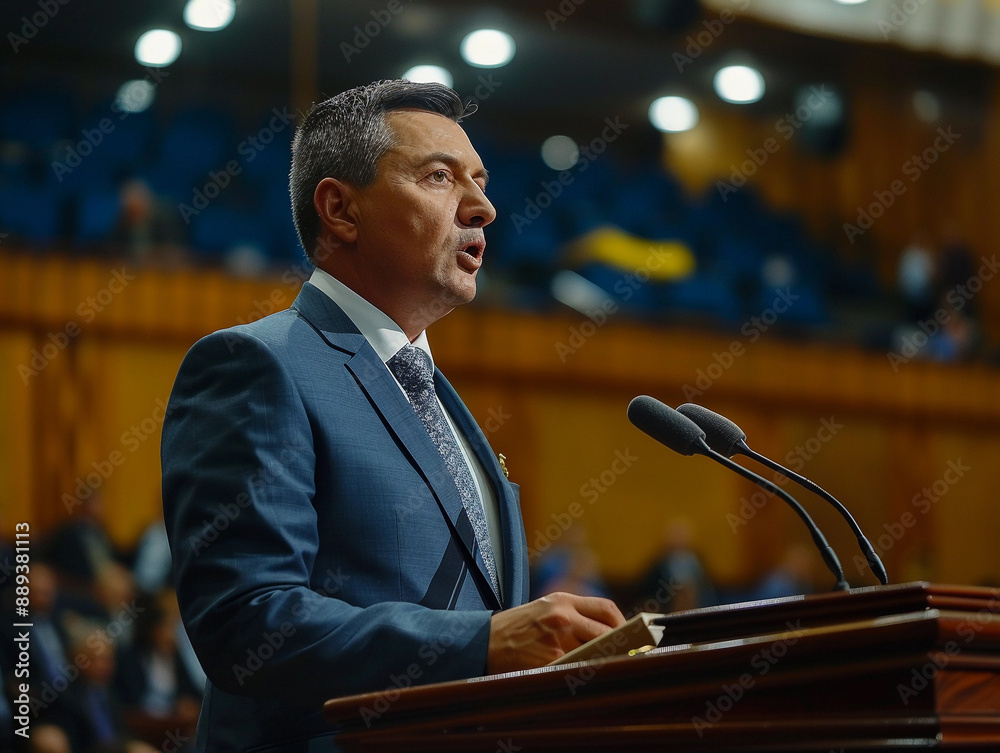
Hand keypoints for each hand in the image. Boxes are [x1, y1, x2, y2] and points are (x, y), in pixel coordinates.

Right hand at [486, 591, 625, 673]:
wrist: (483, 641)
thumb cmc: (515, 627)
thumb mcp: (544, 608)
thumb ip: (574, 614)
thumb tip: (609, 632)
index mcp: (562, 600)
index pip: (606, 608)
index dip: (622, 623)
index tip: (629, 634)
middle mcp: (562, 617)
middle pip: (606, 632)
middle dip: (619, 646)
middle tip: (626, 655)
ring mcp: (557, 641)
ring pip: (596, 653)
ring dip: (604, 661)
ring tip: (608, 666)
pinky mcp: (549, 662)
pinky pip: (578, 669)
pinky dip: (584, 672)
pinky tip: (584, 676)